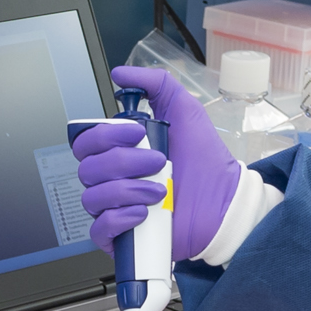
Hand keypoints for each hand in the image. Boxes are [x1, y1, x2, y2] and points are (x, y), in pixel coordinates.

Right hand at [71, 63, 243, 263]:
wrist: (225, 202)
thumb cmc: (205, 161)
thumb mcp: (185, 111)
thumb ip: (156, 85)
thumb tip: (121, 73)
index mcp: (118, 151)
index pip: (86, 142)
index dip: (104, 136)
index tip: (138, 133)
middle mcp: (112, 179)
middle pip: (87, 168)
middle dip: (123, 162)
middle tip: (158, 161)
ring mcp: (114, 208)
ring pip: (92, 197)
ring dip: (127, 190)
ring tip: (160, 190)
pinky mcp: (121, 237)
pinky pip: (99, 228)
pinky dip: (119, 219)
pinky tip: (143, 213)